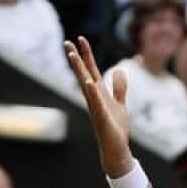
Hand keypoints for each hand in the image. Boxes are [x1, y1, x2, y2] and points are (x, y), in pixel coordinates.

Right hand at [65, 37, 133, 177]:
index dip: (87, 55)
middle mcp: (94, 98)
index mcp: (98, 93)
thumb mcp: (120, 104)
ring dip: (79, 70)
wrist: (116, 148)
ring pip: (85, 85)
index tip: (81, 39)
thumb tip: (119, 70)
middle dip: (76, 58)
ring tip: (73, 55)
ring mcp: (95, 107)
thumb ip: (118, 88)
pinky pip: (96, 102)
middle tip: (67, 42)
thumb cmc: (116, 127)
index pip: (91, 70)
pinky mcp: (101, 117)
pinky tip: (90, 81)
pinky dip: (93, 92)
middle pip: (84, 74)